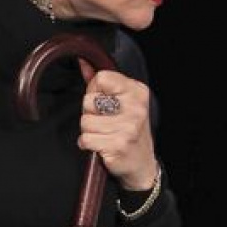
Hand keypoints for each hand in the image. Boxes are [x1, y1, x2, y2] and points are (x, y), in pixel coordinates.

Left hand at [78, 62, 156, 189]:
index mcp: (137, 92)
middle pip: (89, 100)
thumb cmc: (129, 131)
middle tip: (105, 122)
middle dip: (90, 113)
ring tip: (104, 135)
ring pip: (85, 121)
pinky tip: (101, 146)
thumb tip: (83, 62)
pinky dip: (88, 144)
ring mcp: (128, 127)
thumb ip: (102, 83)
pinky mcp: (118, 145)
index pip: (101, 78)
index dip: (95, 91)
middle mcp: (136, 108)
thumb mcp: (123, 102)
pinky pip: (85, 139)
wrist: (142, 164)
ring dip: (89, 131)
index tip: (104, 102)